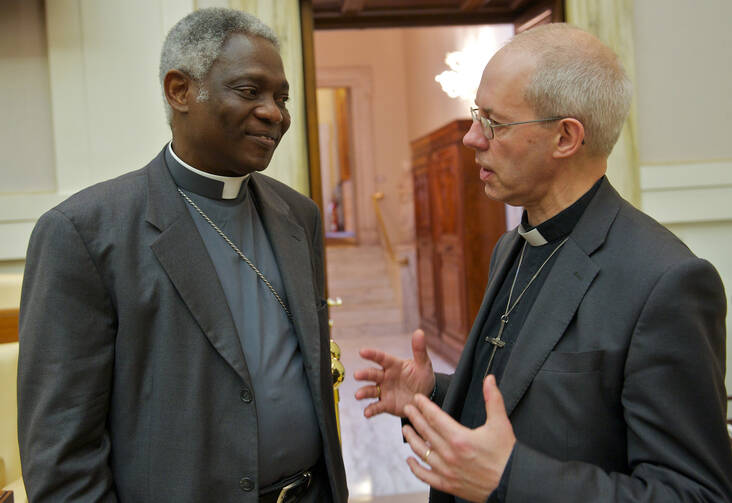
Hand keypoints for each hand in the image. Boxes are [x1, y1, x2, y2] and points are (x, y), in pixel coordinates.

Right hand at [354, 329, 434, 417]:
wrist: (426, 397)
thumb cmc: (422, 377)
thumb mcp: (423, 364)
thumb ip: (419, 350)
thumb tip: (419, 332)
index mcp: (394, 365)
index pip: (381, 358)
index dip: (372, 354)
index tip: (362, 351)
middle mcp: (386, 377)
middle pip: (373, 374)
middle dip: (364, 374)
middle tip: (357, 375)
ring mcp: (385, 391)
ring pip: (371, 390)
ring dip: (364, 392)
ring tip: (358, 395)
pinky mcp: (386, 404)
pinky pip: (377, 407)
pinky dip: (371, 410)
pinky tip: (366, 413)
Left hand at [402, 375, 515, 501]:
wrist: (512, 483)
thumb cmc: (507, 455)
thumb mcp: (501, 423)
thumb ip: (493, 399)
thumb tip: (489, 379)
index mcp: (460, 438)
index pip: (435, 417)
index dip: (424, 406)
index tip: (417, 399)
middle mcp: (449, 455)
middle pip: (426, 432)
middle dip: (415, 418)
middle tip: (408, 408)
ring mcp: (447, 471)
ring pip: (422, 452)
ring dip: (412, 439)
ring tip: (406, 429)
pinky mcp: (448, 484)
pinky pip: (425, 476)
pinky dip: (415, 468)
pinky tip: (410, 460)